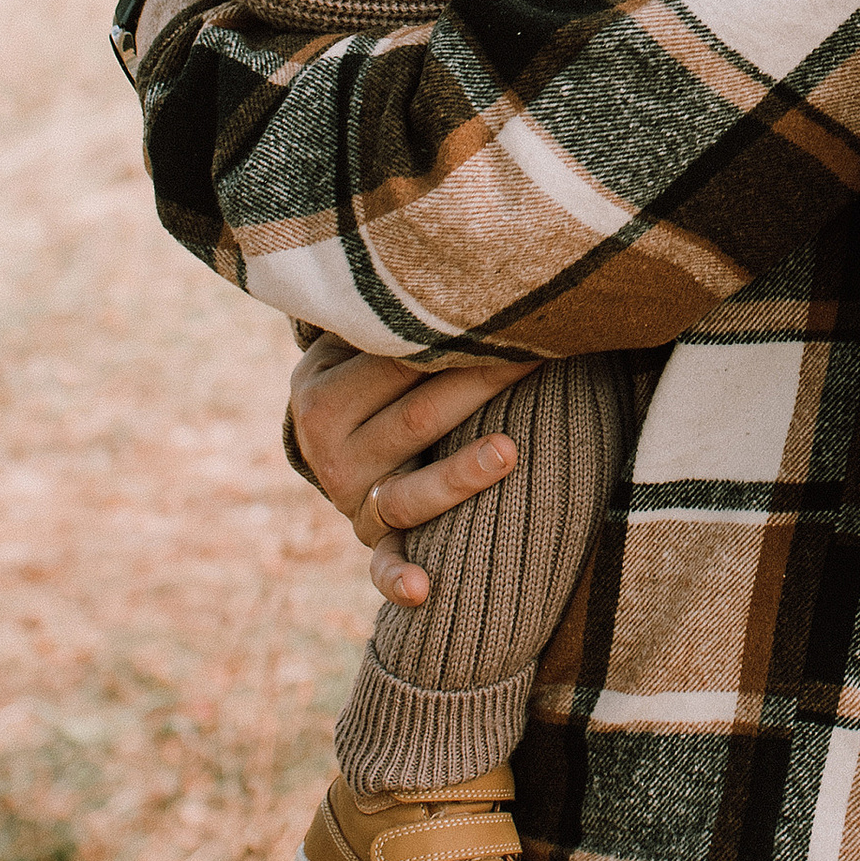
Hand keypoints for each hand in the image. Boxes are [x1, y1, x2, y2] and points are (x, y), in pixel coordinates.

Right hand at [289, 336, 538, 605]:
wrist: (325, 436)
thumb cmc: (364, 373)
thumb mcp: (355, 342)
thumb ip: (393, 318)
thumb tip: (466, 271)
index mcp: (321, 395)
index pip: (400, 363)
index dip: (461, 338)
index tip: (517, 314)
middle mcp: (329, 453)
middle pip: (417, 418)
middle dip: (481, 384)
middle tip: (538, 354)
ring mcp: (350, 503)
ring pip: (408, 493)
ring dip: (458, 475)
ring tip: (508, 450)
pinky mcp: (372, 542)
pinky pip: (383, 565)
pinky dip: (397, 577)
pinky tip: (422, 589)